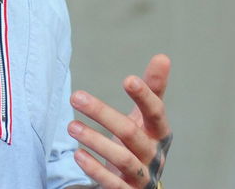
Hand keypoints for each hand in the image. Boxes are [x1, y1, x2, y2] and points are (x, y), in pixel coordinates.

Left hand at [68, 54, 172, 188]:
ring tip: (71, 126)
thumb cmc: (140, 143)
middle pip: (131, 133)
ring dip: (95, 141)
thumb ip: (152, 90)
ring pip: (122, 159)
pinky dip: (95, 169)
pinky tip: (78, 154)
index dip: (144, 96)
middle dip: (103, 113)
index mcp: (160, 133)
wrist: (139, 185)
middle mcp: (154, 155)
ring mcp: (142, 176)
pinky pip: (113, 184)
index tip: (128, 79)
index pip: (156, 112)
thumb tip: (163, 56)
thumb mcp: (146, 118)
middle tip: (75, 96)